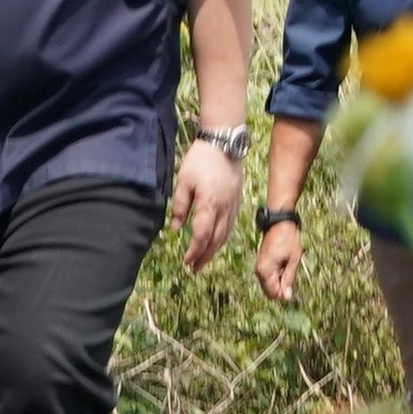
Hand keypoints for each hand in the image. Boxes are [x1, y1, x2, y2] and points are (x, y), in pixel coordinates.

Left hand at [168, 142, 239, 273]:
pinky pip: (231, 225)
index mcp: (209, 204)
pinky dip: (223, 238)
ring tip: (204, 260)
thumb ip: (179, 207)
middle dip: (204, 257)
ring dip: (214, 250)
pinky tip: (217, 241)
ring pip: (226, 235)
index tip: (185, 261)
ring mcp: (233, 205)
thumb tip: (175, 229)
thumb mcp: (183, 181)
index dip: (193, 251)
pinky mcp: (237, 201)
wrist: (225, 144)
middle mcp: (224, 208)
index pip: (201, 235)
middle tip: (194, 269)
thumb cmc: (200, 161)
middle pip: (215, 240)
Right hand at [253, 216, 304, 302]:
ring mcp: (259, 266)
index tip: (292, 279)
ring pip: (269, 284)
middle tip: (291, 270)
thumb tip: (286, 297)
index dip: (285, 292)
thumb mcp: (293, 259)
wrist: (279, 221)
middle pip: (270, 291)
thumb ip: (289, 278)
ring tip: (287, 263)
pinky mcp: (261, 262)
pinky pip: (268, 276)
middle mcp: (258, 270)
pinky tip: (283, 261)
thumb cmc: (288, 238)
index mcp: (265, 271)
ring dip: (279, 279)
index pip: (274, 294)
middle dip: (281, 286)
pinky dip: (276, 274)